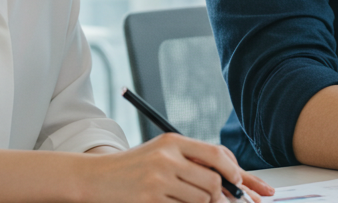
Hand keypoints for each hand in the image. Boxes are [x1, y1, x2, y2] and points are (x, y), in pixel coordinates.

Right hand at [84, 134, 273, 202]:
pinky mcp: (151, 199)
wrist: (96, 177)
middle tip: (220, 199)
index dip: (235, 171)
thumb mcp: (161, 153)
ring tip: (185, 198)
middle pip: (213, 181)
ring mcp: (158, 179)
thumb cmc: (133, 167)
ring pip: (201, 199)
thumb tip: (228, 177)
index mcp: (172, 141)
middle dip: (221, 195)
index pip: (217, 154)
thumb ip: (191, 160)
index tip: (241, 182)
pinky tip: (172, 201)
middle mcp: (167, 157)